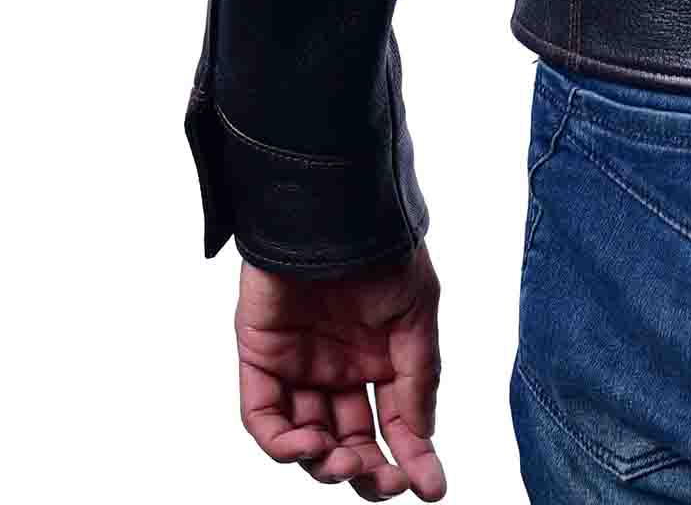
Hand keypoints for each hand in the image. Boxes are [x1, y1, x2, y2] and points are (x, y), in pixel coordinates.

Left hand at [235, 241, 447, 498]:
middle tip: (383, 481)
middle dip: (367, 470)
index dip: (412, 458)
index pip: (394, 424)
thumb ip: (417, 378)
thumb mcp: (417, 315)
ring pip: (307, 441)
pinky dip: (283, 444)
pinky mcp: (259, 361)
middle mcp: (340, 369)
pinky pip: (264, 418)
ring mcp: (298, 368)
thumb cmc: (384, 253)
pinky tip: (309, 446)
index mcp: (381, 358)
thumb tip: (421, 440)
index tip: (431, 488)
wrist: (335, 213)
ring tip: (343, 461)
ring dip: (326, 463)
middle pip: (350, 441)